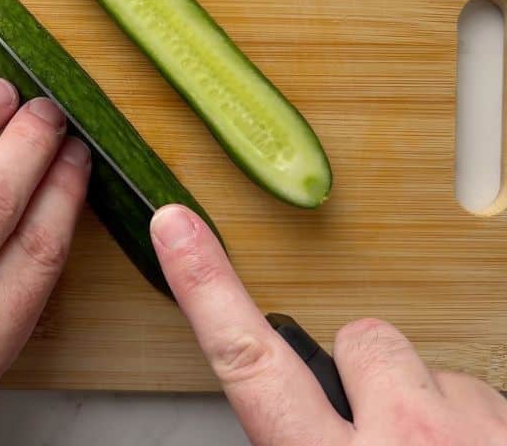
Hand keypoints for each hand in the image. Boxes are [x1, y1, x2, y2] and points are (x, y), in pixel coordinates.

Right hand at [151, 204, 506, 445]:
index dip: (206, 288)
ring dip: (441, 412)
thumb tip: (284, 436)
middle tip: (383, 434)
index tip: (179, 228)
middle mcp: (407, 442)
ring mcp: (479, 434)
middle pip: (364, 341)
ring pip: (445, 376)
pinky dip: (489, 434)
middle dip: (368, 370)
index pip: (248, 363)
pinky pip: (498, 407)